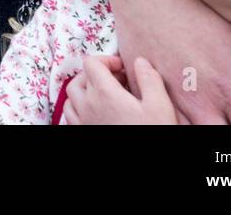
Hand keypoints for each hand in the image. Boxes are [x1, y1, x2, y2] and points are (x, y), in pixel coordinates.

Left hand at [61, 55, 176, 124]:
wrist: (143, 169)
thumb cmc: (150, 133)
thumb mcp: (159, 106)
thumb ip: (149, 80)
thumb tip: (139, 61)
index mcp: (105, 93)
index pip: (91, 63)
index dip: (107, 60)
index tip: (123, 69)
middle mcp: (87, 105)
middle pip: (81, 77)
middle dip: (98, 74)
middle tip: (119, 82)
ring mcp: (82, 121)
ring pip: (71, 96)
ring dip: (85, 89)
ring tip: (105, 95)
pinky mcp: (82, 133)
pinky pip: (70, 114)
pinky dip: (78, 107)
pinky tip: (95, 112)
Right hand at [111, 0, 230, 123]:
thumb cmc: (201, 12)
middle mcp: (200, 104)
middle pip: (222, 144)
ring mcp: (166, 102)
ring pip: (185, 135)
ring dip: (200, 127)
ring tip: (207, 111)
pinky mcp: (138, 96)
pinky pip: (154, 122)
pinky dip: (168, 119)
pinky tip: (175, 106)